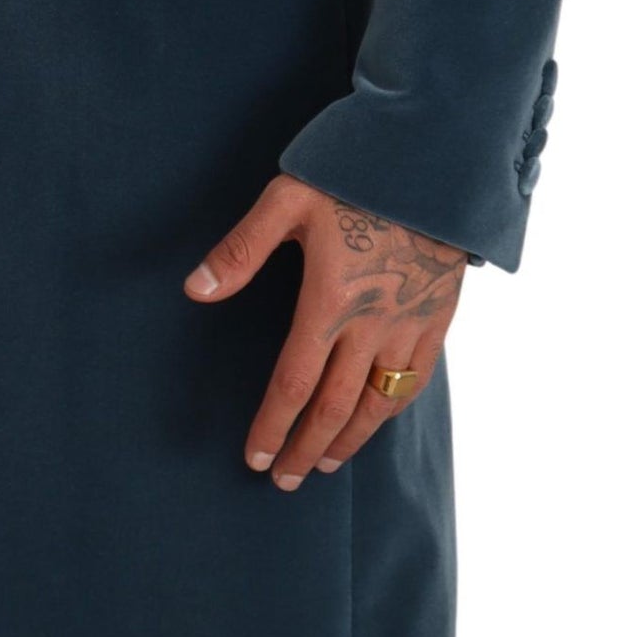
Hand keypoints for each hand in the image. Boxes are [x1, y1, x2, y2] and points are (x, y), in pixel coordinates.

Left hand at [184, 176, 464, 486]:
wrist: (433, 156)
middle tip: (284, 480)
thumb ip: (241, 250)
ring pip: (380, 401)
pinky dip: (393, 407)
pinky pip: (417, 377)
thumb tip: (195, 290)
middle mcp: (372, 324)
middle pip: (336, 407)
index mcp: (329, 302)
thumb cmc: (353, 171)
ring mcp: (411, 323)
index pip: (294, 383)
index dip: (273, 426)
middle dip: (306, 448)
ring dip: (350, 439)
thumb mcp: (286, 200)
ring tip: (325, 463)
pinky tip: (378, 417)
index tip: (255, 458)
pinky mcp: (440, 314)